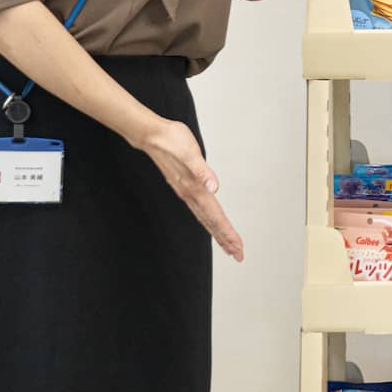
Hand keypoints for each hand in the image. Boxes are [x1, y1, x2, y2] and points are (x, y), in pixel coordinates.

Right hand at [138, 117, 244, 261]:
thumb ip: (203, 171)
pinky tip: (212, 222)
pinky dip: (209, 219)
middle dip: (225, 239)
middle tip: (239, 255)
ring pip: (205, 218)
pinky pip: (200, 209)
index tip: (238, 248)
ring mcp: (186, 191)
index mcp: (194, 189)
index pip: (215, 216)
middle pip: (211, 222)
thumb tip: (215, 187)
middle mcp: (190, 194)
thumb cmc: (171, 140)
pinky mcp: (184, 186)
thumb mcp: (190, 152)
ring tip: (229, 246)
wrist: (152, 135)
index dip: (227, 233)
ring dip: (218, 232)